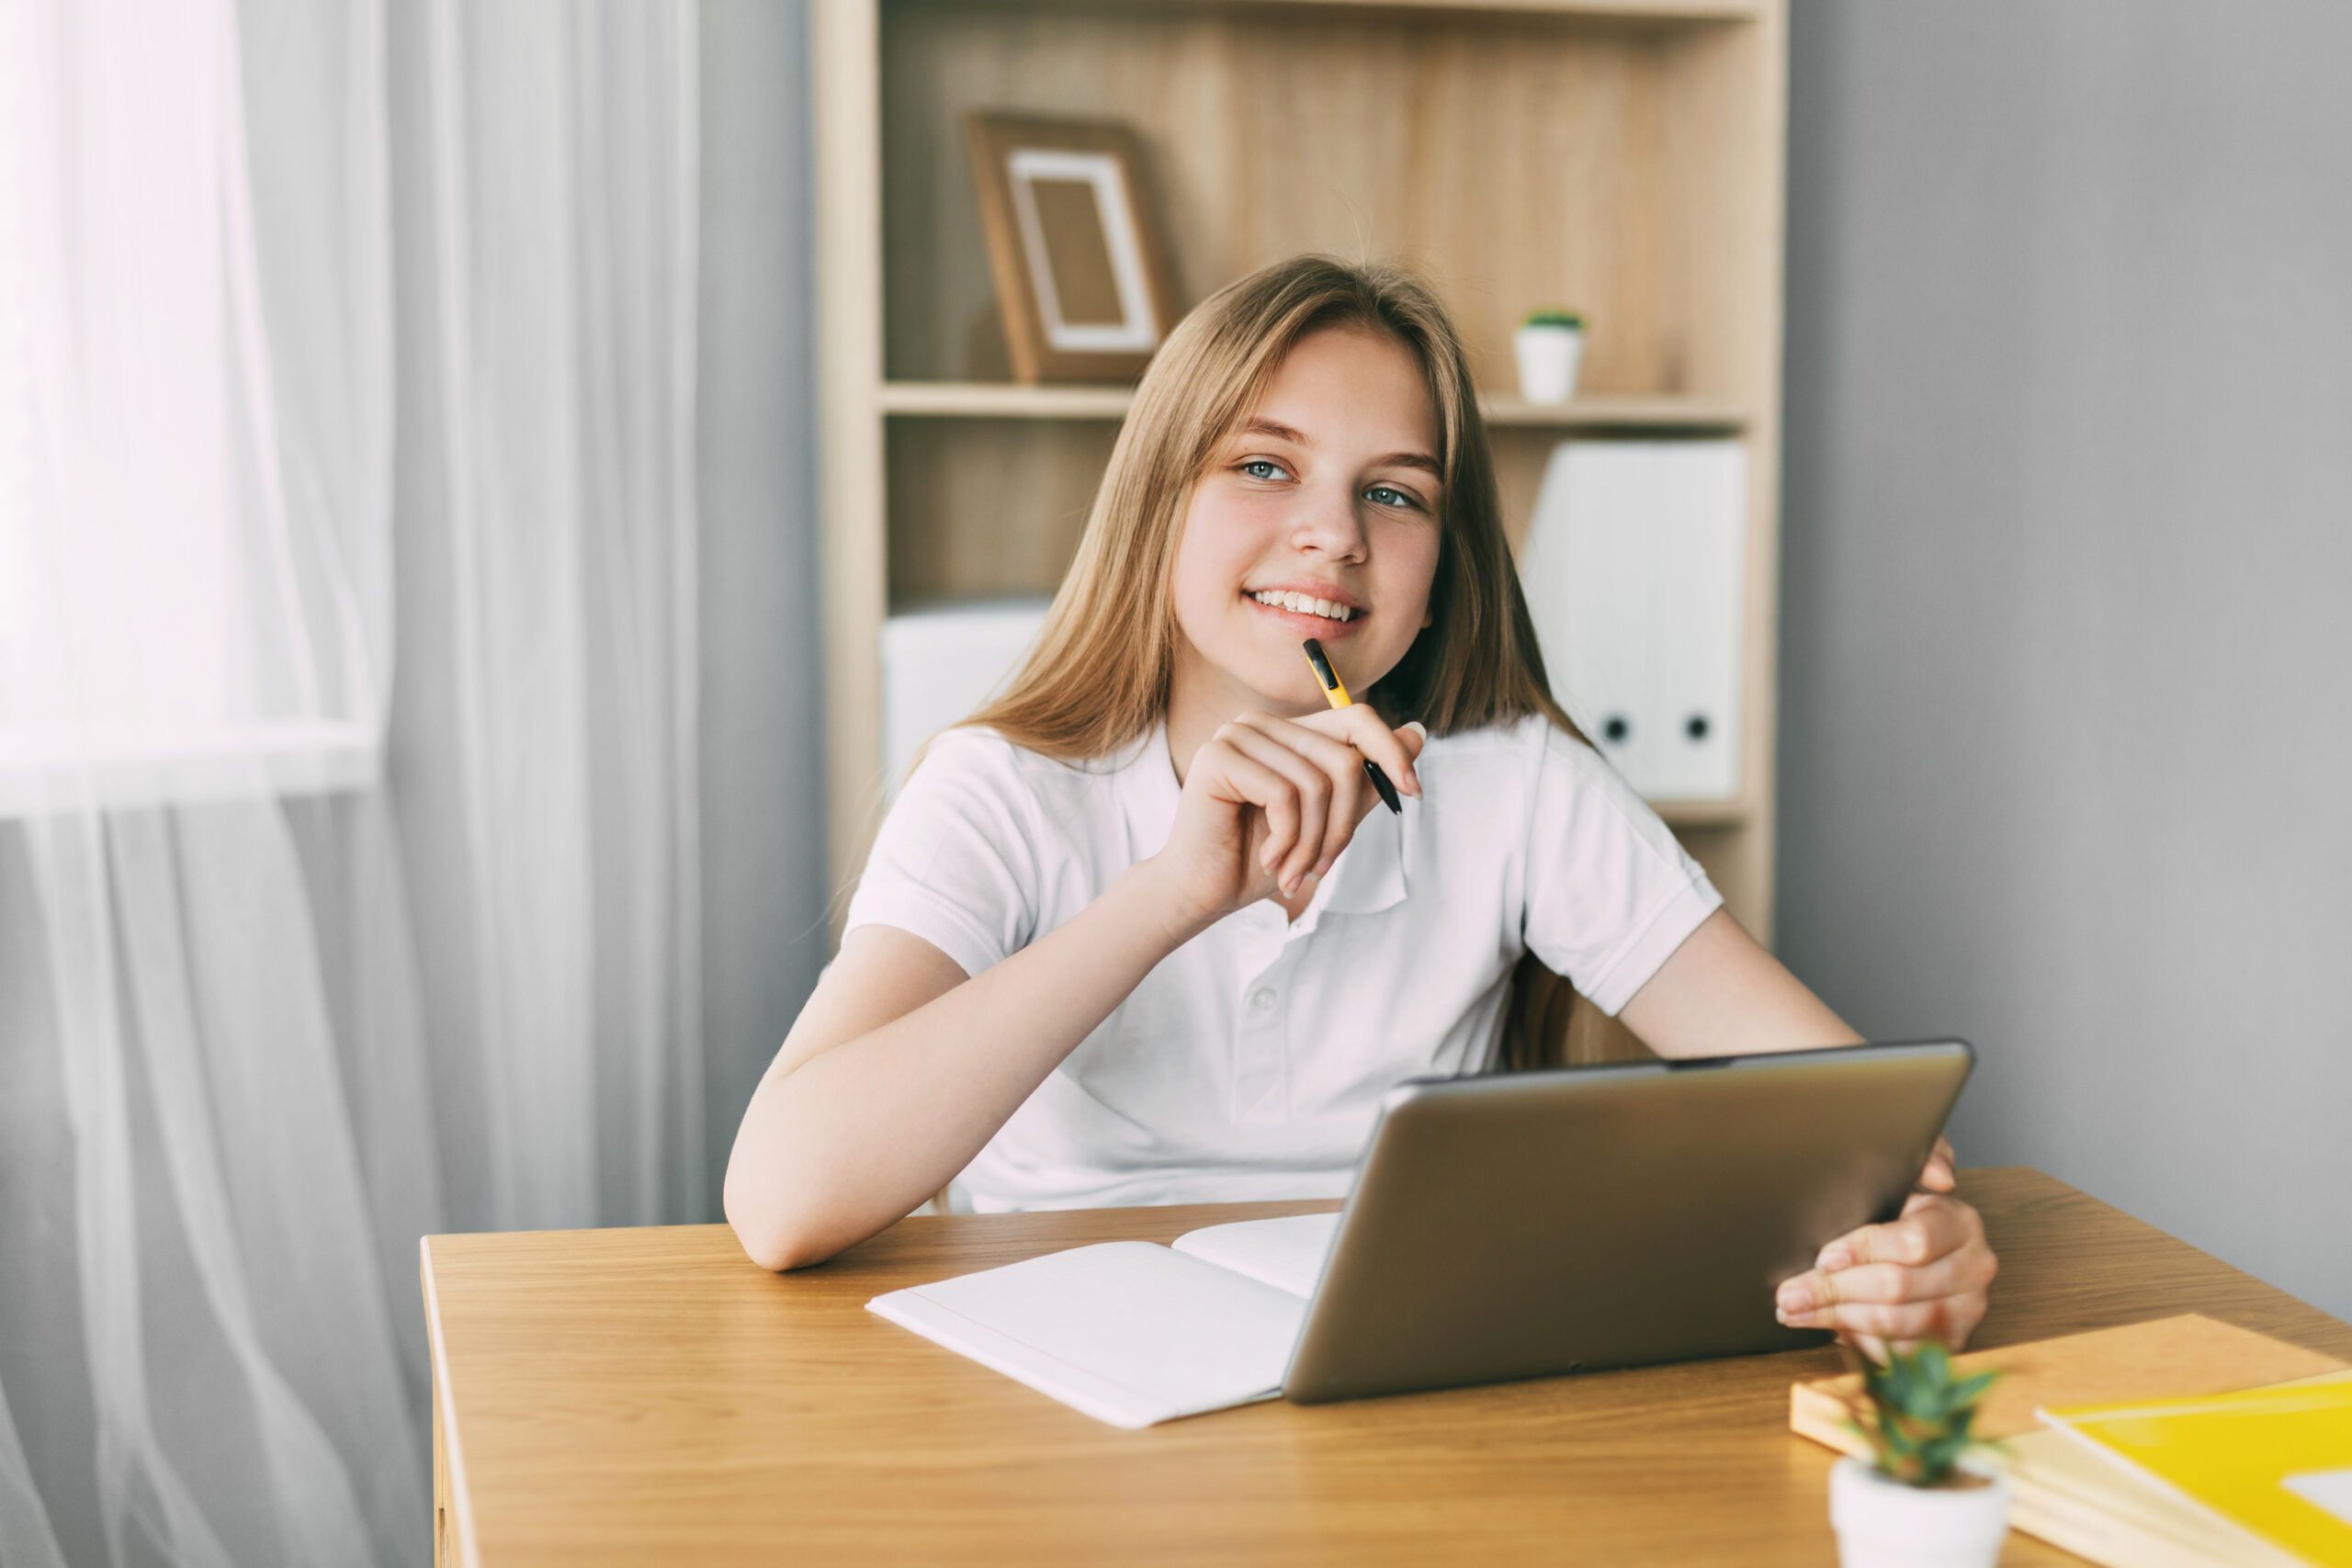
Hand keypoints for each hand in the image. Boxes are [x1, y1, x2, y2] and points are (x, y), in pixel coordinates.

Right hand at [1143, 708, 1425, 927]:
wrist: (1202, 893)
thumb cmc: (1261, 859)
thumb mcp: (1327, 821)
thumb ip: (1366, 781)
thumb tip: (1417, 735)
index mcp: (1287, 733)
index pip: (1356, 718)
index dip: (1391, 751)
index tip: (1412, 792)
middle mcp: (1261, 724)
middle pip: (1343, 758)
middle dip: (1343, 825)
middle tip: (1323, 867)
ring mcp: (1236, 735)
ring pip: (1317, 782)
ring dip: (1313, 842)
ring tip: (1294, 871)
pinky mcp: (1218, 757)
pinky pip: (1284, 795)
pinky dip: (1288, 839)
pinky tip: (1270, 861)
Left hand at [1773, 1138, 1996, 1361]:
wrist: (1923, 1250)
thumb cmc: (1899, 1212)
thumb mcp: (1903, 1177)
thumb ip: (1916, 1162)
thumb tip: (1941, 1175)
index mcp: (1961, 1224)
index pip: (1913, 1243)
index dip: (1864, 1251)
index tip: (1822, 1257)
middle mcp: (1973, 1269)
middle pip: (1897, 1287)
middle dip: (1833, 1290)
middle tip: (1788, 1293)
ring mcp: (1967, 1310)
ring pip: (1894, 1323)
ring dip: (1836, 1318)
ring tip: (1794, 1310)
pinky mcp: (1953, 1342)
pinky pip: (1900, 1351)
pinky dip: (1859, 1340)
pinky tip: (1828, 1327)